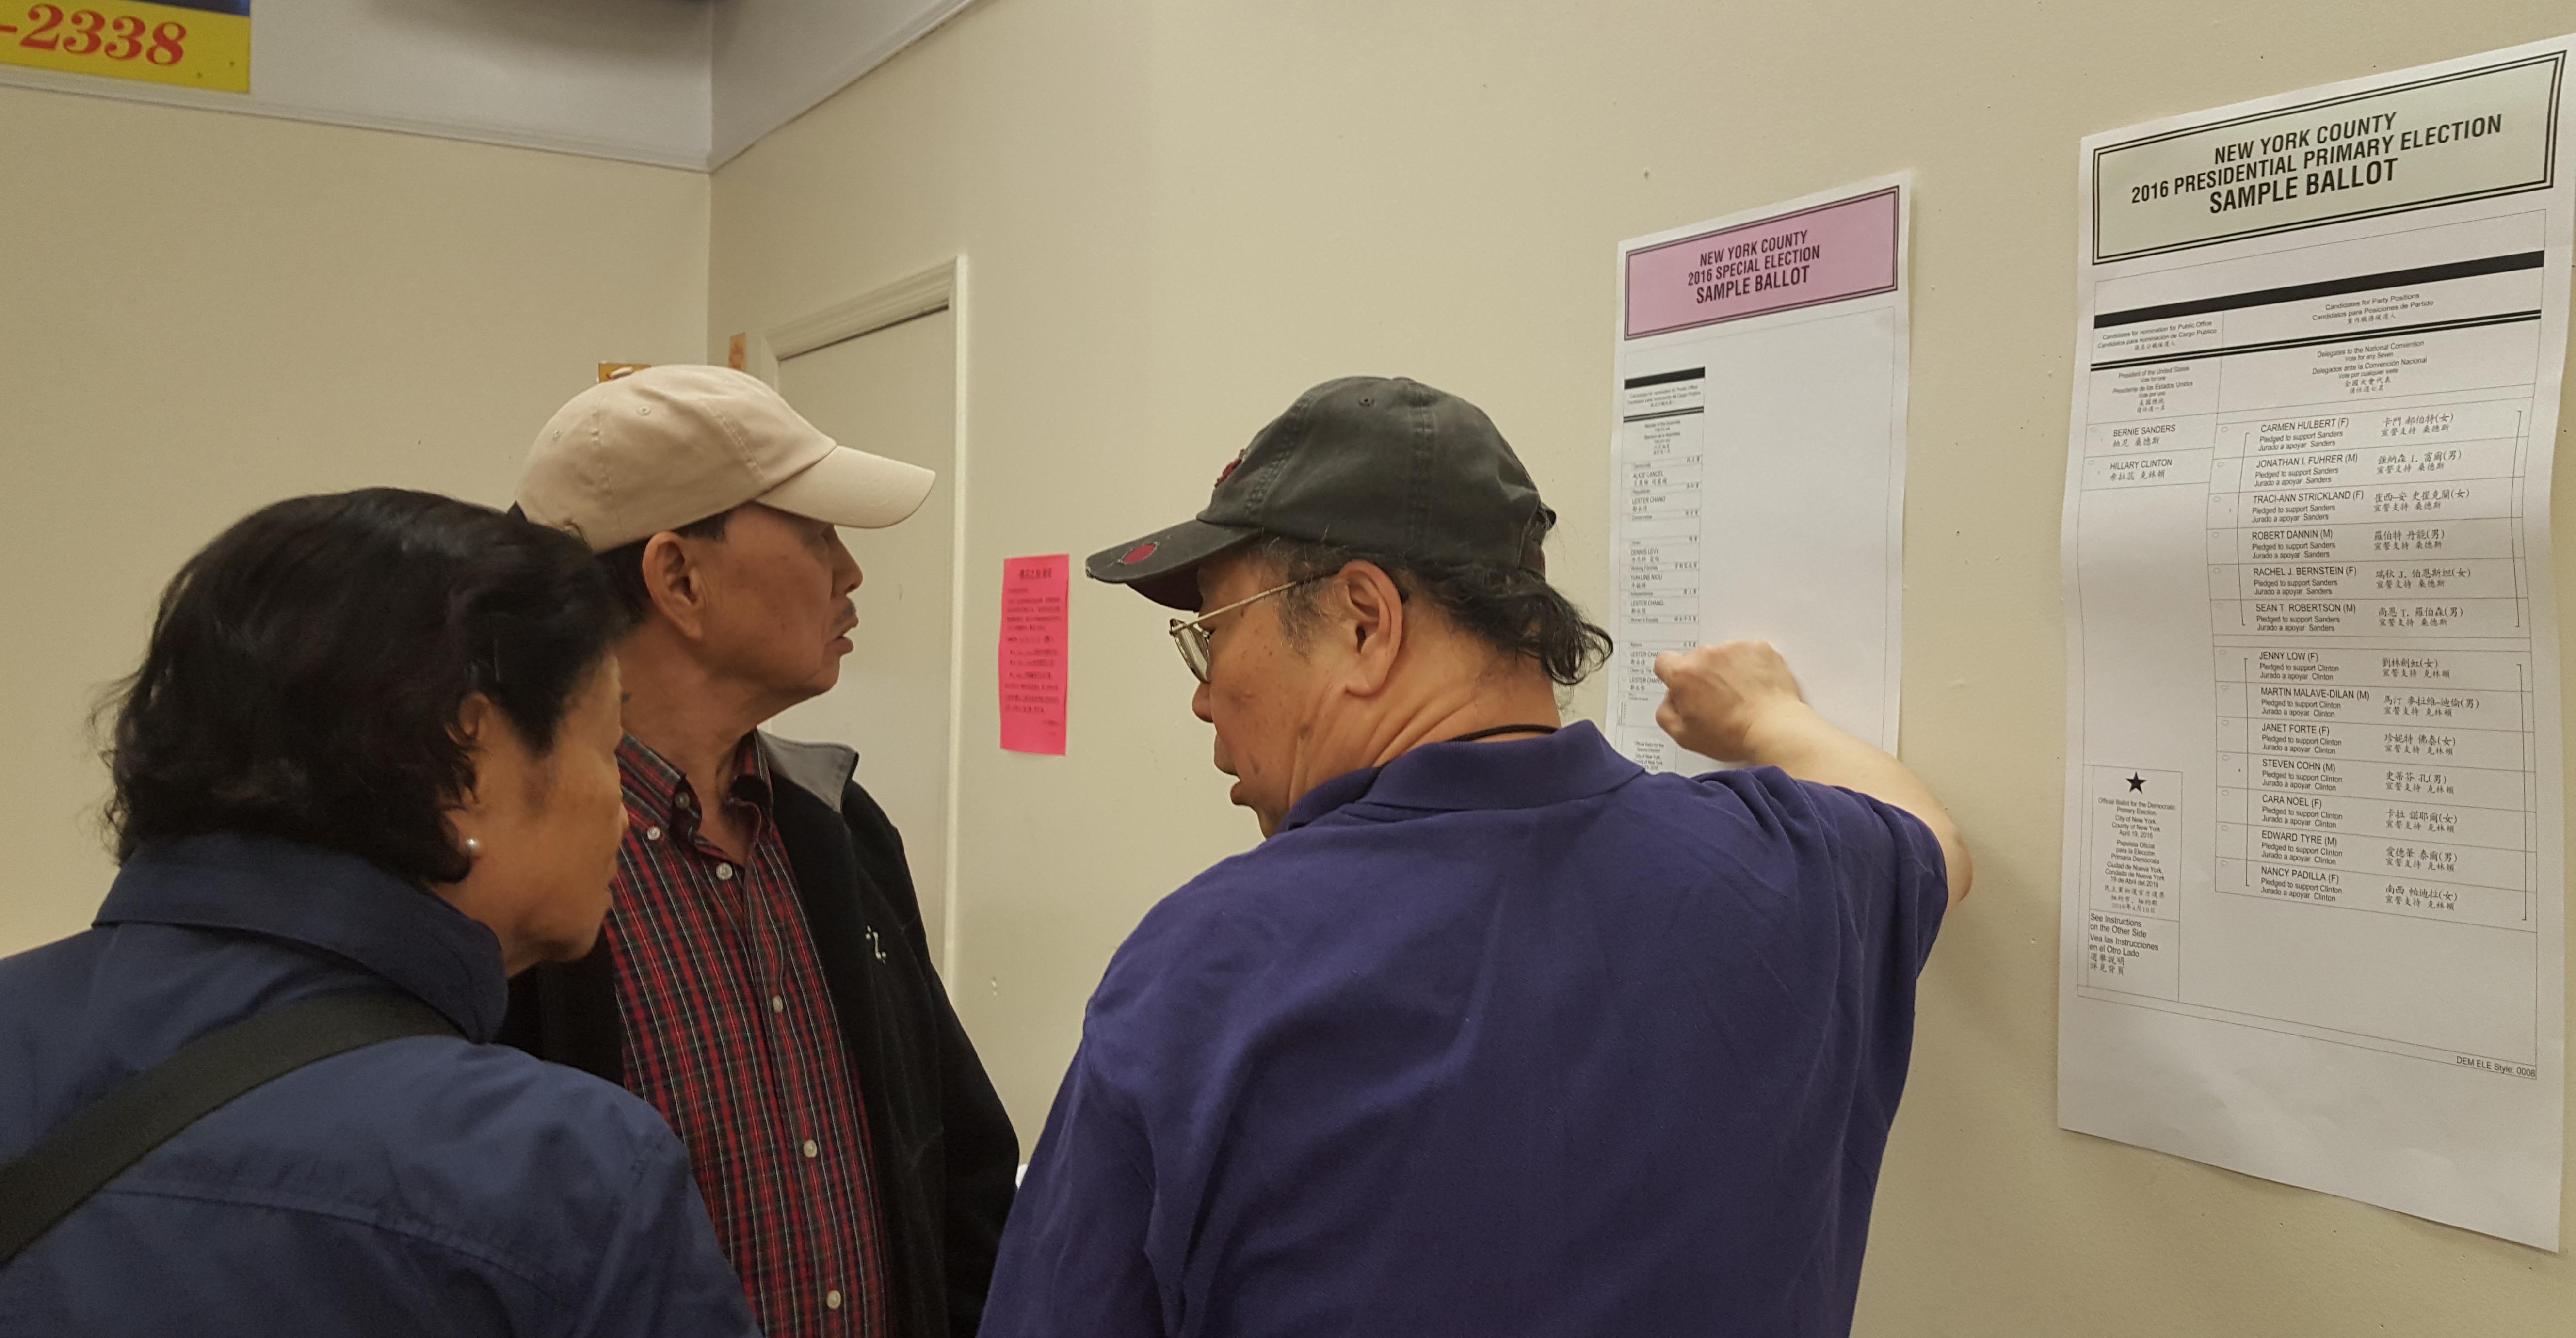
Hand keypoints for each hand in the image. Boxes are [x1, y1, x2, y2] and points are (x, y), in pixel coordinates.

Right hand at [1652, 641, 1817, 762]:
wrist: (1773, 729)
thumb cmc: (1732, 735)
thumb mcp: (1684, 736)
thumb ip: (1666, 713)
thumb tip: (1671, 699)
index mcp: (1683, 673)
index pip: (1665, 662)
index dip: (1673, 676)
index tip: (1684, 686)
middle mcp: (1706, 654)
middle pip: (1696, 659)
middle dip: (1703, 676)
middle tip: (1717, 700)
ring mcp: (1734, 648)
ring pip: (1723, 655)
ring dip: (1727, 670)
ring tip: (1740, 696)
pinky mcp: (1759, 648)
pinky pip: (1748, 653)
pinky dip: (1750, 667)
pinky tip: (1754, 688)